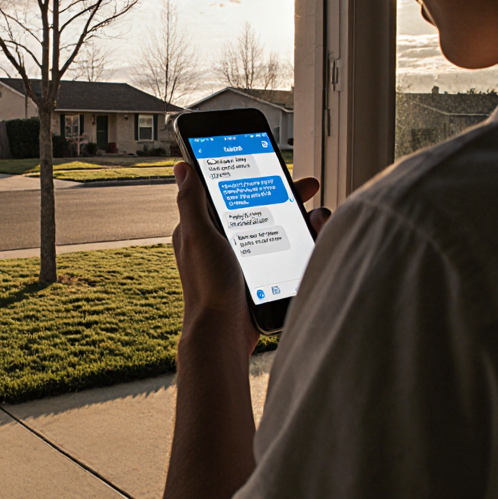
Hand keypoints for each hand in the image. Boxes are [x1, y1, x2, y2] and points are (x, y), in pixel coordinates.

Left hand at [171, 162, 328, 356]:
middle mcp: (225, 241)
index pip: (233, 191)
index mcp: (206, 228)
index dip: (254, 175)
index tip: (276, 165)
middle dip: (287, 195)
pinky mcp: (262, 277)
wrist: (225, 333)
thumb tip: (182, 167)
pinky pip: (286, 253)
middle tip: (309, 188)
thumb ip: (191, 201)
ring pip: (279, 229)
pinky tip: (314, 242)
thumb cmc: (207, 286)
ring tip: (315, 221)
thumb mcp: (198, 236)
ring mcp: (246, 260)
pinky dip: (303, 245)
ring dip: (301, 220)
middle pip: (261, 207)